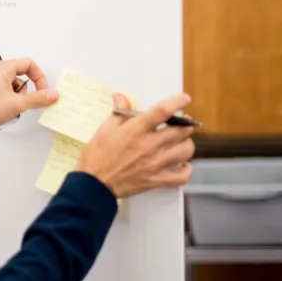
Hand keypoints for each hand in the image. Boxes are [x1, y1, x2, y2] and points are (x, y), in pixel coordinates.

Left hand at [0, 58, 58, 135]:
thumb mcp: (18, 104)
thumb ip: (38, 98)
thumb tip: (54, 94)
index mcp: (2, 68)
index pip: (28, 64)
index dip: (39, 77)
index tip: (43, 92)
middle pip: (21, 75)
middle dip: (25, 91)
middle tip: (20, 102)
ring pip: (12, 85)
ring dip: (16, 97)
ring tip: (8, 108)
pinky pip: (2, 90)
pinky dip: (7, 99)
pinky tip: (1, 110)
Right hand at [76, 93, 195, 197]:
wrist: (94, 183)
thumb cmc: (98, 155)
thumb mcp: (105, 129)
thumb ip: (119, 112)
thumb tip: (121, 97)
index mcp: (136, 130)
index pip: (163, 111)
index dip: (177, 102)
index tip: (184, 98)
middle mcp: (150, 145)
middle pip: (181, 130)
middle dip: (185, 123)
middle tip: (182, 121)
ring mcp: (155, 164)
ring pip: (185, 151)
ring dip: (187, 143)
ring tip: (181, 141)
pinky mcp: (157, 180)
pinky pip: (182, 176)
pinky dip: (186, 170)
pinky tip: (182, 164)